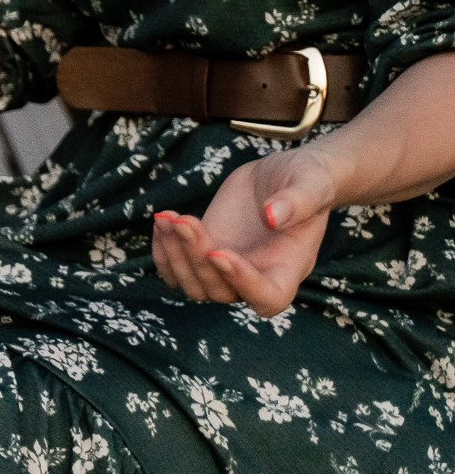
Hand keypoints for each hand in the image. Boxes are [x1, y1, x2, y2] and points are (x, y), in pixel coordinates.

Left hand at [152, 148, 338, 316]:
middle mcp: (258, 275)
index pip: (268, 298)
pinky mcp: (205, 253)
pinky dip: (163, 253)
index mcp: (289, 267)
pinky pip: (177, 272)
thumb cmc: (309, 180)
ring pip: (194, 287)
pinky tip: (161, 221)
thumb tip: (271, 216)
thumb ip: (298, 201)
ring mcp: (228, 268)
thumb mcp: (311, 183)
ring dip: (174, 256)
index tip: (219, 252)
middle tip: (184, 220)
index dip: (242, 284)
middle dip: (197, 258)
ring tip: (168, 218)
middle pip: (221, 292)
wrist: (283, 175)